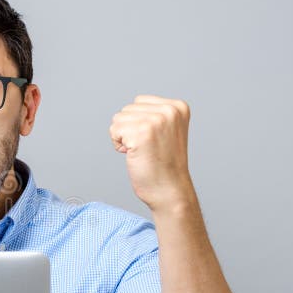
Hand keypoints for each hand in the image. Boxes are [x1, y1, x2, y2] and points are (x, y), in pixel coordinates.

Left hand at [109, 94, 194, 211]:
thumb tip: (127, 111)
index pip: (139, 102)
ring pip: (118, 119)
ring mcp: (156, 120)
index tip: (153, 140)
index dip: (138, 123)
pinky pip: (114, 131)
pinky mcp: (142, 132)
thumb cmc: (164, 164)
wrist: (169, 190)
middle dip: (130, 130)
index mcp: (178, 107)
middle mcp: (169, 110)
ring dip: (123, 137)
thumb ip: (153, 114)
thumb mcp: (166, 131)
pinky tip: (134, 155)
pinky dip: (118, 145)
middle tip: (147, 148)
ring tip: (141, 151)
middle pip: (127, 109)